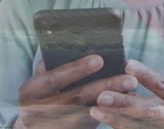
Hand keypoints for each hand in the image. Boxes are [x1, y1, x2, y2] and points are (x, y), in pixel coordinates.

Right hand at [14, 55, 138, 128]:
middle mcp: (40, 111)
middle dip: (105, 87)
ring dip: (113, 102)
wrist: (31, 125)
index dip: (76, 69)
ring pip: (88, 114)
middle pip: (77, 98)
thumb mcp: (39, 77)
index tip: (99, 59)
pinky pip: (92, 124)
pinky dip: (111, 113)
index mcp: (30, 92)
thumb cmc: (40, 92)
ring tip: (133, 89)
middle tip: (129, 78)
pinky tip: (128, 103)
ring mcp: (54, 125)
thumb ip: (52, 64)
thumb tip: (76, 43)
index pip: (54, 79)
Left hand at [89, 60, 163, 128]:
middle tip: (102, 95)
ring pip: (140, 127)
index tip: (128, 64)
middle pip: (150, 111)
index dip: (147, 76)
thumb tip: (129, 79)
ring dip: (116, 119)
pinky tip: (107, 121)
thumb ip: (158, 90)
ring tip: (95, 110)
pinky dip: (121, 128)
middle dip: (125, 104)